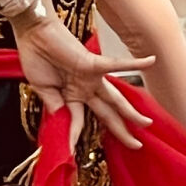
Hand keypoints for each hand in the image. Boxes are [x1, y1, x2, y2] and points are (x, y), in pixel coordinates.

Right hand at [15, 16, 153, 150]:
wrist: (33, 32)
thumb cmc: (35, 57)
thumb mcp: (43, 88)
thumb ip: (54, 105)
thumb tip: (62, 124)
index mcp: (72, 96)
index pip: (78, 122)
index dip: (74, 137)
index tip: (69, 152)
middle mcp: (85, 88)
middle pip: (107, 115)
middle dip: (121, 131)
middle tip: (136, 145)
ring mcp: (91, 78)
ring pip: (116, 99)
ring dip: (131, 112)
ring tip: (147, 123)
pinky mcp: (92, 64)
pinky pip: (116, 64)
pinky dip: (134, 63)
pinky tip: (151, 60)